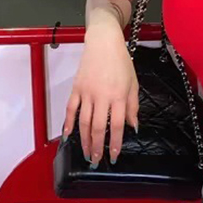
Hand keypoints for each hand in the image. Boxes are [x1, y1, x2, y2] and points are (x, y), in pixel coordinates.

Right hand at [62, 27, 138, 167]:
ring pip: (83, 122)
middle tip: (96, 159)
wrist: (104, 43)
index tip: (114, 155)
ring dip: (84, 140)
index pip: (117, 125)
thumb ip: (132, 106)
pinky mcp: (76, 88)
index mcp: (118, 96)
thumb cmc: (121, 62)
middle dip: (97, 146)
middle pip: (98, 127)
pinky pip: (71, 109)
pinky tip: (68, 135)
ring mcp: (87, 92)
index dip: (115, 143)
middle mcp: (102, 96)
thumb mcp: (133, 83)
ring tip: (86, 152)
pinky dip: (69, 123)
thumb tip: (132, 126)